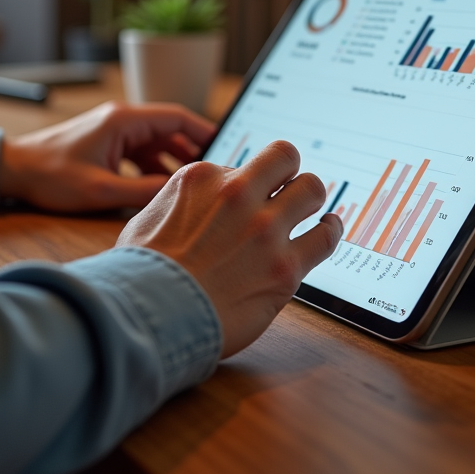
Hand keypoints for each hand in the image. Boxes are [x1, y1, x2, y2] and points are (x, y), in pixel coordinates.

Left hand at [0, 101, 214, 211]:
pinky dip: (152, 169)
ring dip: (171, 164)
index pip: (177, 118)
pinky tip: (159, 191)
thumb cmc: (49, 177)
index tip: (226, 149)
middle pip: (169, 131)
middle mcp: (121, 120)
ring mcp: (112, 131)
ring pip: (155, 144)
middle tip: (213, 176)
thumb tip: (180, 194)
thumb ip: (143, 191)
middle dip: (192, 153)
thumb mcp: (101, 190)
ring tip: (190, 189)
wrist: (12, 172)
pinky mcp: (104, 144)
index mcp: (123, 121)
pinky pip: (139, 153)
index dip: (205, 132)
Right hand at [116, 140, 342, 358]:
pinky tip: (327, 229)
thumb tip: (197, 203)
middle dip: (288, 173)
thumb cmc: (143, 273)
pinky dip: (331, 230)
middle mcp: (238, 195)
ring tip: (310, 210)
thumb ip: (181, 201)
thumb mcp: (148, 216)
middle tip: (287, 191)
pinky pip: (326, 236)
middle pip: (285, 158)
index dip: (249, 182)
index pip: (244, 164)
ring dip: (310, 199)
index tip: (253, 195)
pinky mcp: (286, 267)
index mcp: (203, 178)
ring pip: (313, 189)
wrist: (151, 315)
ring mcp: (265, 229)